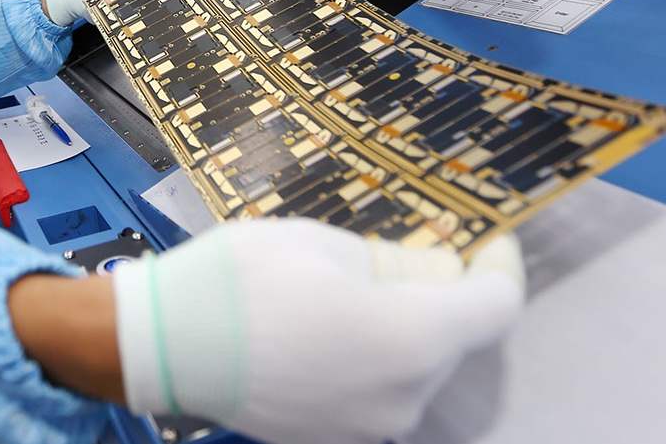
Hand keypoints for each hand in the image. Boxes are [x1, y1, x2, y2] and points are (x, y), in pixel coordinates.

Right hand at [113, 218, 523, 443]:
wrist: (165, 344)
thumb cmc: (242, 280)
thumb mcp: (328, 242)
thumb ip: (398, 261)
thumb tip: (436, 273)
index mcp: (413, 336)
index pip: (497, 305)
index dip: (499, 265)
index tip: (487, 241)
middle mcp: (406, 394)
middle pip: (456, 338)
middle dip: (441, 294)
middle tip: (397, 256)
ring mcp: (373, 426)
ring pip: (416, 367)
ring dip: (402, 328)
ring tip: (346, 293)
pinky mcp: (339, 439)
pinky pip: (378, 392)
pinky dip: (369, 360)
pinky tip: (324, 331)